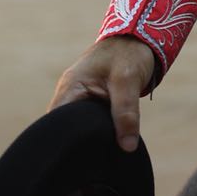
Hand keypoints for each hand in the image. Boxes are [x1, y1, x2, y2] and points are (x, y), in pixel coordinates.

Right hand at [50, 35, 156, 152]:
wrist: (140, 36)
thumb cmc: (130, 53)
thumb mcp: (128, 82)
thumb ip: (126, 114)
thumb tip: (127, 147)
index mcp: (71, 88)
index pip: (56, 125)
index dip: (65, 143)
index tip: (80, 157)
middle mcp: (69, 94)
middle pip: (65, 129)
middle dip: (77, 143)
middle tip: (93, 159)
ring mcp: (79, 97)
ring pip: (77, 126)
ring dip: (89, 136)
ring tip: (100, 153)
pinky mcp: (91, 100)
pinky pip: (87, 121)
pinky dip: (96, 129)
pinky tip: (107, 141)